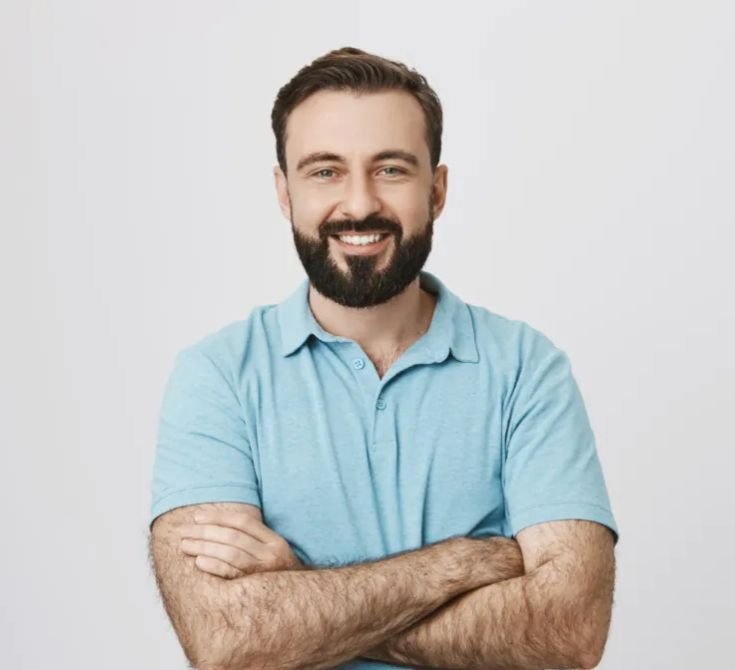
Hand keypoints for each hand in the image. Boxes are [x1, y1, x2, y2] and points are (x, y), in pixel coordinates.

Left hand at [178, 509, 304, 578]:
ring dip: (205, 547)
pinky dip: (214, 566)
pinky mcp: (255, 590)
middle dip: (205, 532)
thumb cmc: (277, 573)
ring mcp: (263, 573)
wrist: (299, 601)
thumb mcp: (273, 551)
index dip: (218, 517)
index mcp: (274, 540)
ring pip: (230, 554)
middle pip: (233, 537)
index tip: (197, 516)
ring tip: (186, 545)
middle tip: (184, 531)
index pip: (243, 522)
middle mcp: (270, 554)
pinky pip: (231, 575)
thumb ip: (253, 538)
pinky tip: (199, 562)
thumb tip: (219, 524)